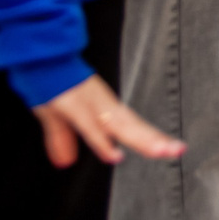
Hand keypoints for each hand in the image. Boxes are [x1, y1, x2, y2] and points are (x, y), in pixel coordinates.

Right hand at [29, 76, 182, 169]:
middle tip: (179, 150)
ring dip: (141, 140)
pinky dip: (102, 143)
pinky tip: (114, 157)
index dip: (151, 138)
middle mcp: (103, 105)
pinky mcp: (73, 106)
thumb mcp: (56, 117)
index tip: (174, 148)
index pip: (132, 126)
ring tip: (162, 152)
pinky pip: (91, 128)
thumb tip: (65, 162)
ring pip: (120, 126)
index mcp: (103, 107)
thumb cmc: (51, 84)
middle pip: (133, 127)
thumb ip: (62, 139)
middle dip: (155, 141)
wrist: (39, 57)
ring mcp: (91, 104)